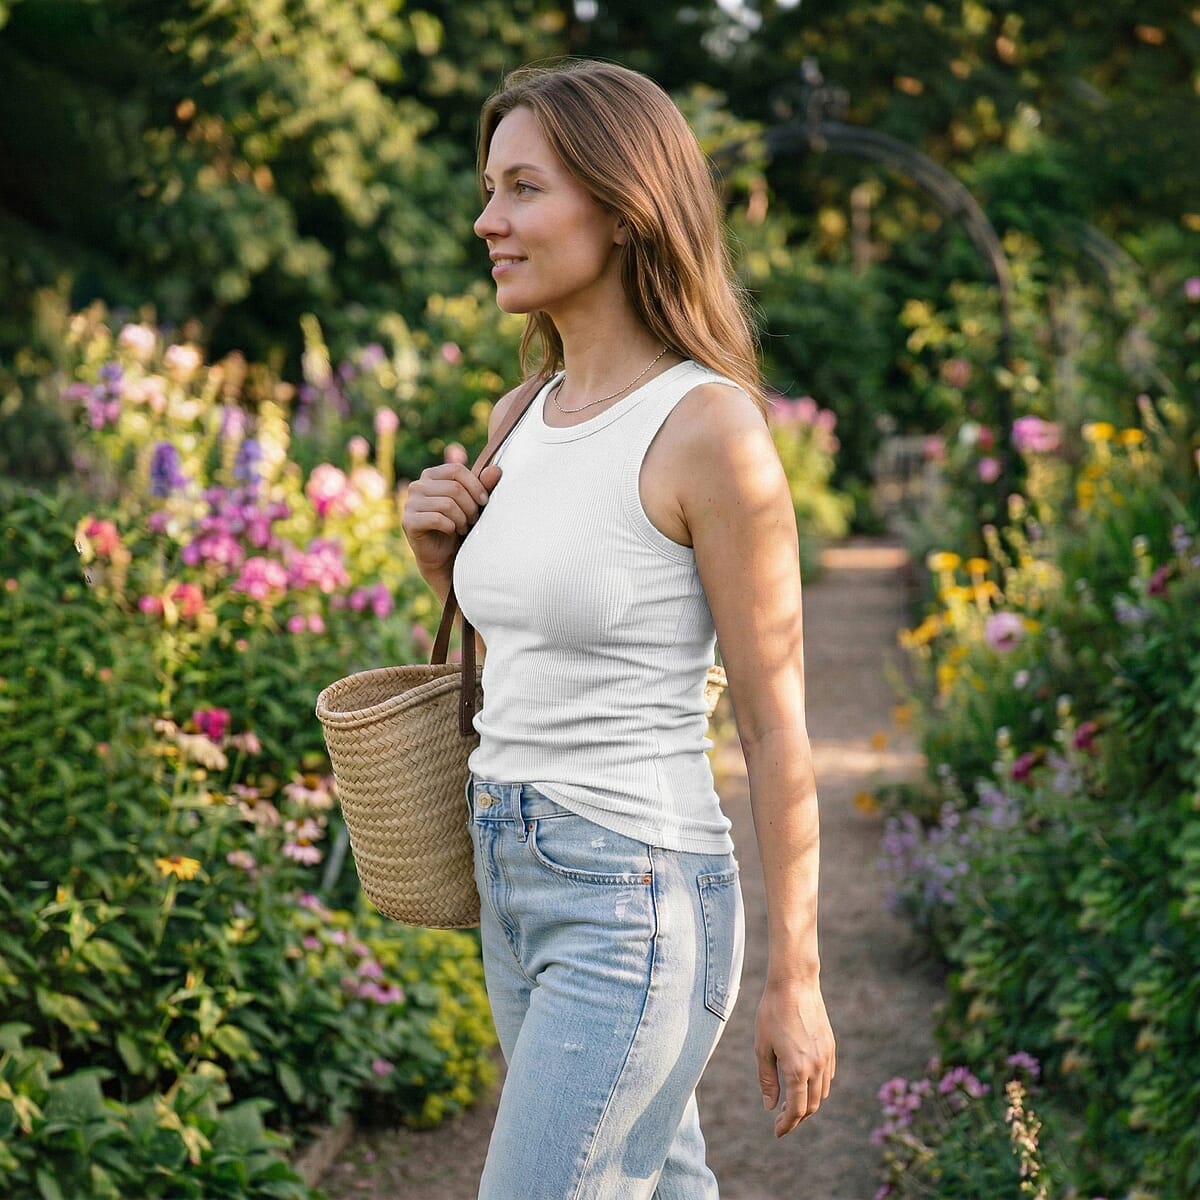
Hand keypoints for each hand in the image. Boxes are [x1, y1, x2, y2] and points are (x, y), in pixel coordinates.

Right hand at [401, 462, 500, 585]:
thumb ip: (483, 486)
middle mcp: (417, 486)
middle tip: (472, 520)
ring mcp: (410, 503)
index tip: (484, 501)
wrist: (444, 555)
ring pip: (447, 504)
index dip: (475, 485)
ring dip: (461, 518)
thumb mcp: (474, 503)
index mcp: (431, 475)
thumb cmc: (459, 524)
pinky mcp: (408, 521)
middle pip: (454, 488)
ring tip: (463, 527)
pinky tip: (451, 531)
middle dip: (470, 506)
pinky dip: (450, 527)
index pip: (456, 470)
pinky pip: (436, 519)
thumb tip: (496, 470)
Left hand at [755, 978, 835, 1136]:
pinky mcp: (830, 1046)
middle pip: (812, 1105)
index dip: (787, 1124)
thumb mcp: (762, 1047)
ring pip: (822, 1092)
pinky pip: (827, 1076)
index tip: (777, 1131)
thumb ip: (767, 1079)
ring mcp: (826, 1056)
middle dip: (797, 1117)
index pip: (797, 1110)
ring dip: (809, 1103)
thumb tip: (770, 1106)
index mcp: (797, 1070)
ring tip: (792, 1104)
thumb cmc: (772, 1013)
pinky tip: (804, 1083)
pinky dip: (818, 1087)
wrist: (795, 984)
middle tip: (782, 1121)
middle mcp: (816, 1067)